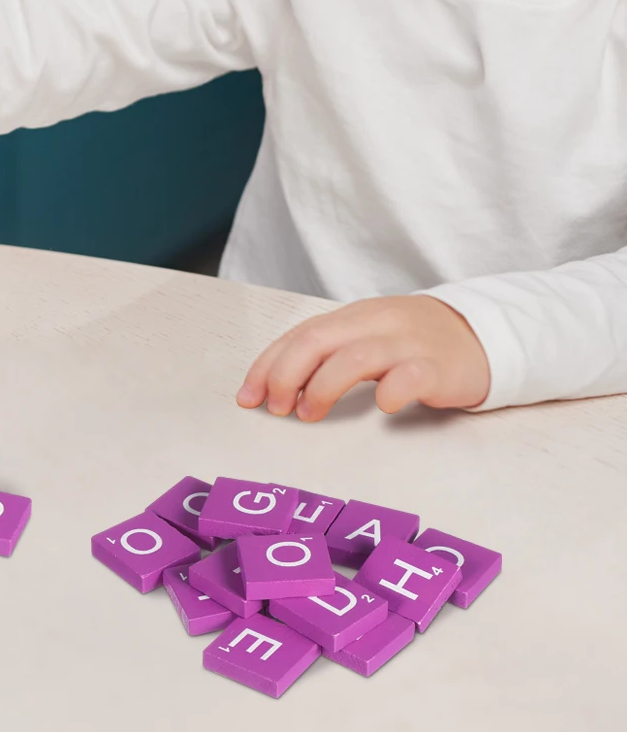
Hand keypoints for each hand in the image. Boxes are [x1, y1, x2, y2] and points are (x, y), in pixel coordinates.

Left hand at [236, 295, 491, 420]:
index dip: (268, 365)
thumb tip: (280, 387)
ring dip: (324, 386)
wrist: (482, 335)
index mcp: (351, 317)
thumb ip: (328, 355)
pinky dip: (393, 389)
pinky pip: (413, 374)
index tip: (248, 397)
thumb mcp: (365, 338)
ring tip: (310, 414)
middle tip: (275, 408)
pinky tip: (382, 406)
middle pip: (317, 339)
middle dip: (286, 374)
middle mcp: (374, 324)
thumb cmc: (412, 343)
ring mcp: (407, 343)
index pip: (299, 335)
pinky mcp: (440, 367)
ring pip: (356, 356)